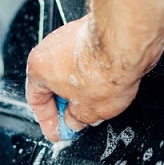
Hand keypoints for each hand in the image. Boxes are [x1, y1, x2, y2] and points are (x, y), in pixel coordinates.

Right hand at [25, 15, 148, 141]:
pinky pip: (88, 59)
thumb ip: (75, 120)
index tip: (58, 131)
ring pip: (72, 70)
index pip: (36, 101)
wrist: (127, 44)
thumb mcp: (87, 112)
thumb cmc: (103, 70)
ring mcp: (71, 37)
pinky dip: (94, 73)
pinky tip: (107, 85)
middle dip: (67, 105)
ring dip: (82, 89)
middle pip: (54, 84)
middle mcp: (50, 48)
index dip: (48, 122)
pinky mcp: (91, 32)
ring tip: (98, 104)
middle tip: (78, 121)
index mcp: (38, 67)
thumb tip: (75, 121)